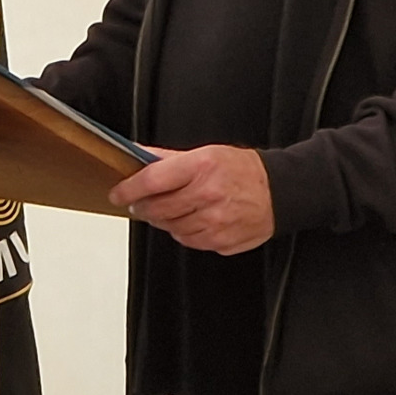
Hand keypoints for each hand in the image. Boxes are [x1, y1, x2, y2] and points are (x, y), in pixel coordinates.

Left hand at [109, 145, 275, 255]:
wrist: (277, 192)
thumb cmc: (242, 170)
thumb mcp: (206, 153)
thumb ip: (168, 157)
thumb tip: (138, 154)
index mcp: (202, 166)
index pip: (153, 180)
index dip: (129, 188)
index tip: (118, 192)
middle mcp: (208, 194)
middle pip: (157, 208)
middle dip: (142, 207)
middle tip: (139, 203)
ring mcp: (215, 221)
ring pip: (170, 227)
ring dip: (164, 219)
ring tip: (173, 208)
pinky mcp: (220, 241)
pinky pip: (188, 241)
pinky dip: (183, 231)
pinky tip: (191, 219)